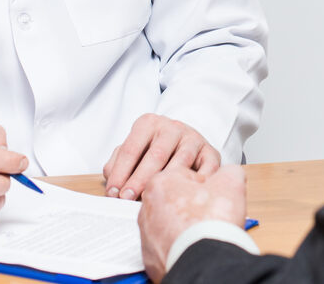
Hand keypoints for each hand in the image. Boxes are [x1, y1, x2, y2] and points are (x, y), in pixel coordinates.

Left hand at [103, 114, 219, 200]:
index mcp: (149, 124)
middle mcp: (172, 127)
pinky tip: (187, 195)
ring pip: (181, 161)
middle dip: (140, 179)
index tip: (114, 193)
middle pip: (155, 155)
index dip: (121, 172)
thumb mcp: (133, 150)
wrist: (184, 142)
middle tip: (128, 199)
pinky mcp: (211, 151)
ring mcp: (193, 138)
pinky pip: (207, 167)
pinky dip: (198, 182)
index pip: (131, 149)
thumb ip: (118, 163)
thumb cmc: (151, 151)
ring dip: (168, 182)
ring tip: (155, 199)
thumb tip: (113, 183)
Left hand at [139, 164, 245, 281]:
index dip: (207, 185)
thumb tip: (228, 174)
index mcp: (160, 182)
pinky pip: (168, 245)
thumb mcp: (231, 181)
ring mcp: (147, 234)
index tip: (214, 196)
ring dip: (186, 225)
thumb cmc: (211, 221)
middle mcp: (147, 207)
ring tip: (204, 231)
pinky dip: (180, 244)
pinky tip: (194, 245)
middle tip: (211, 213)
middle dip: (193, 205)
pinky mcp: (150, 256)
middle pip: (176, 199)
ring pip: (171, 223)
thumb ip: (228, 171)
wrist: (204, 261)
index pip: (187, 175)